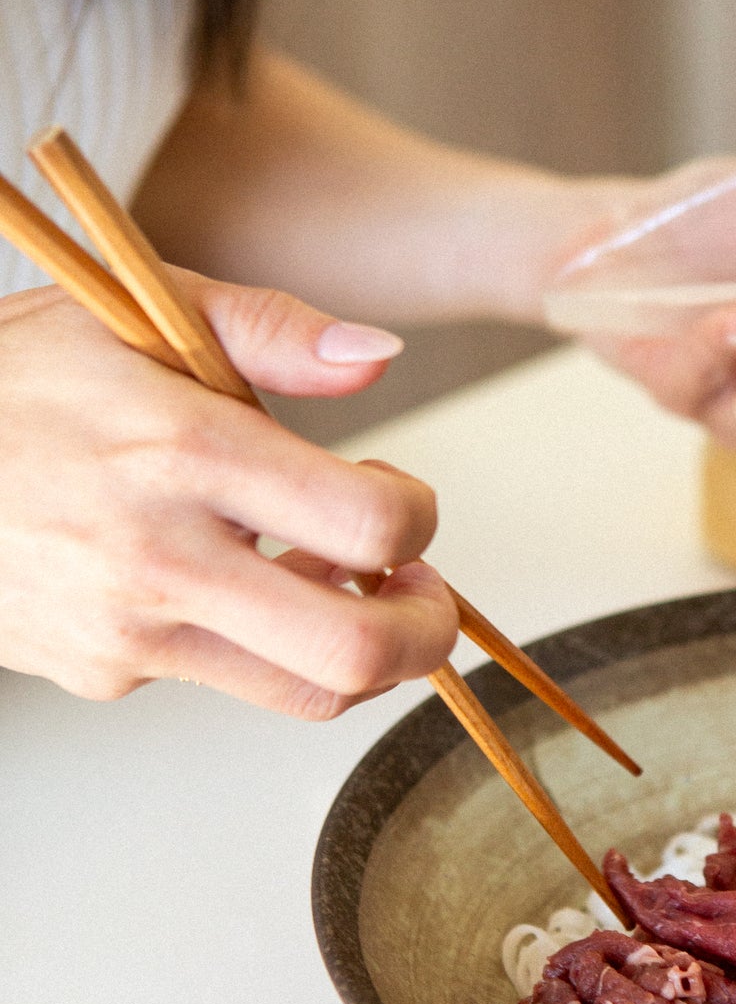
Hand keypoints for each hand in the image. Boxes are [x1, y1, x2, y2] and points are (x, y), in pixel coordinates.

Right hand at [0, 275, 457, 717]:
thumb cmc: (16, 377)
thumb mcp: (133, 310)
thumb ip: (270, 331)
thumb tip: (377, 358)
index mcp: (182, 451)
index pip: (369, 523)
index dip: (420, 518)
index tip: (404, 499)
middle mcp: (159, 557)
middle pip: (354, 650)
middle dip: (427, 632)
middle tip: (424, 591)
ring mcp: (129, 631)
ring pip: (304, 693)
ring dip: (355, 649)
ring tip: (342, 587)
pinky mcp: (104, 674)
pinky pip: (221, 675)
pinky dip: (255, 640)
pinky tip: (224, 578)